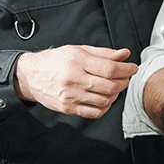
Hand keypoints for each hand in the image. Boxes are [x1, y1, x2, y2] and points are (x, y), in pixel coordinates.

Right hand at [15, 45, 136, 117]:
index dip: (126, 69)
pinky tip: (105, 98)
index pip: (110, 68)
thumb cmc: (55, 61)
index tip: (133, 68)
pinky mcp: (68, 108)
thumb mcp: (78, 50)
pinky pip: (95, 112)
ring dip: (116, 94)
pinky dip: (105, 107)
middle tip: (125, 77)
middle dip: (124, 82)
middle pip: (110, 86)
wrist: (30, 76)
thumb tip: (124, 54)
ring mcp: (70, 96)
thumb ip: (103, 53)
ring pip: (105, 100)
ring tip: (114, 86)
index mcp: (77, 61)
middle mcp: (74, 79)